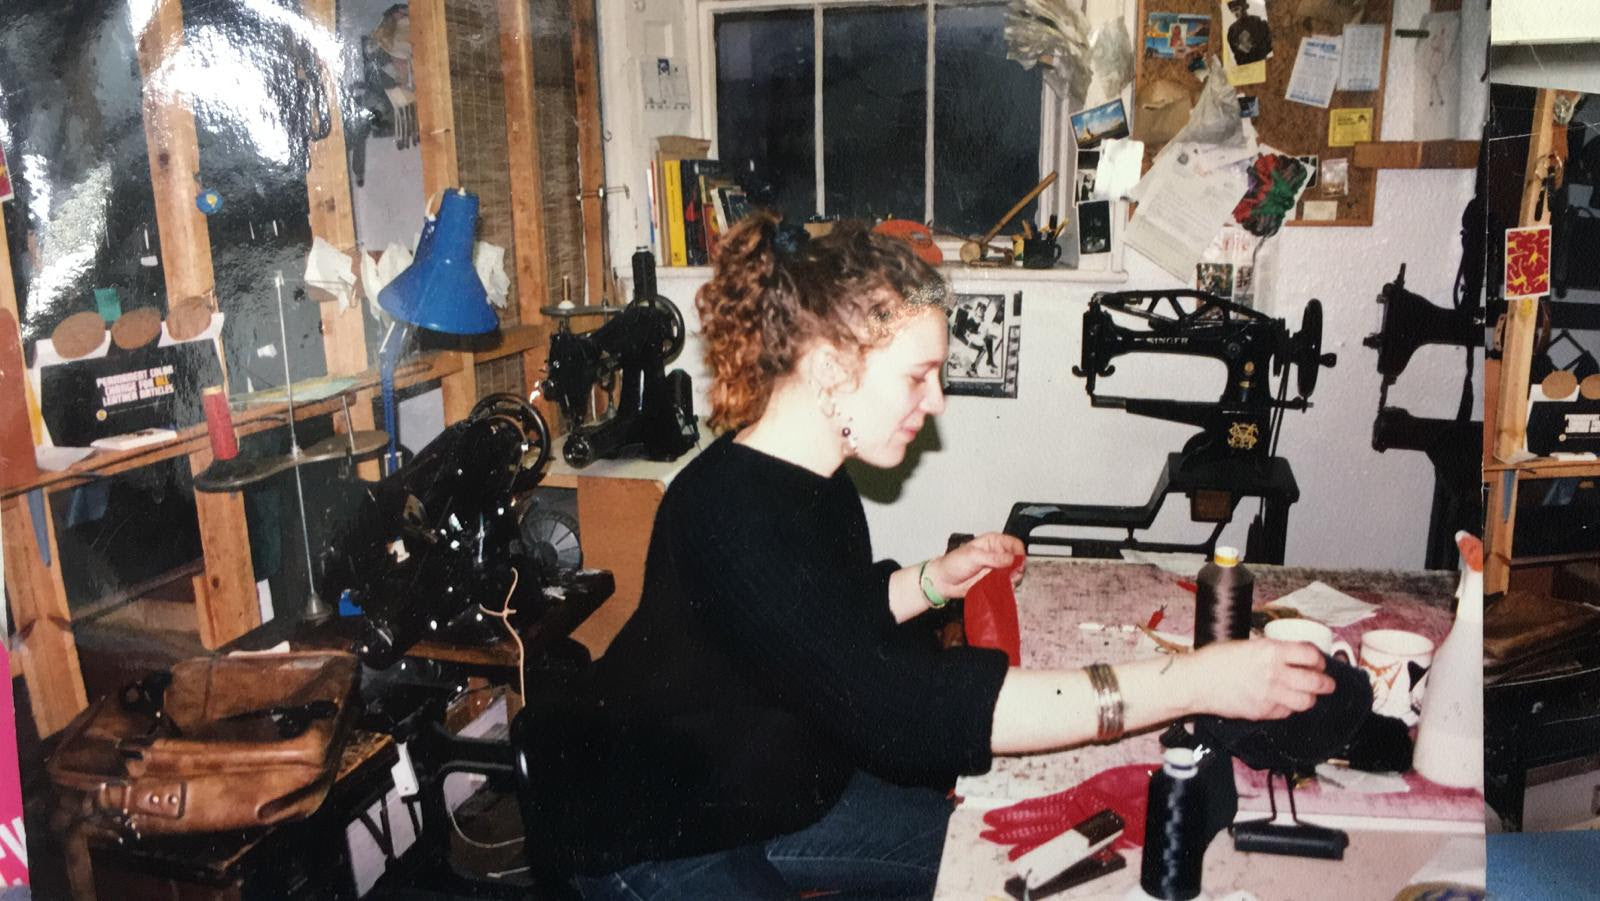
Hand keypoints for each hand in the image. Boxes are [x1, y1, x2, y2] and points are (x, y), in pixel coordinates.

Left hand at [928, 533, 1024, 598]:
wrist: (944, 581)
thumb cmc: (953, 563)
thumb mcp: (972, 556)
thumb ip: (992, 558)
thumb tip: (1010, 559)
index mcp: (993, 542)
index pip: (1014, 543)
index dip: (1019, 553)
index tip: (1017, 562)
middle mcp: (997, 554)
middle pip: (1018, 560)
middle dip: (1017, 568)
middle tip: (1011, 574)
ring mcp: (997, 569)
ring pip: (1015, 573)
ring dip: (1013, 578)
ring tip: (1003, 581)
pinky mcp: (995, 581)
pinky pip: (1008, 584)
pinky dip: (1007, 587)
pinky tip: (1000, 587)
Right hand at [1185, 639, 1334, 720]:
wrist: (1196, 682)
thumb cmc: (1215, 659)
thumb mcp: (1245, 645)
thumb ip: (1269, 651)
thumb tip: (1289, 655)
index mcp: (1270, 651)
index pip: (1310, 654)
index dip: (1319, 660)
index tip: (1319, 662)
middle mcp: (1274, 673)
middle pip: (1315, 681)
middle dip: (1326, 683)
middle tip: (1327, 683)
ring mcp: (1270, 695)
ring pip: (1306, 701)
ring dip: (1311, 698)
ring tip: (1309, 695)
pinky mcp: (1262, 712)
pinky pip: (1286, 713)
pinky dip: (1289, 708)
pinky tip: (1284, 703)